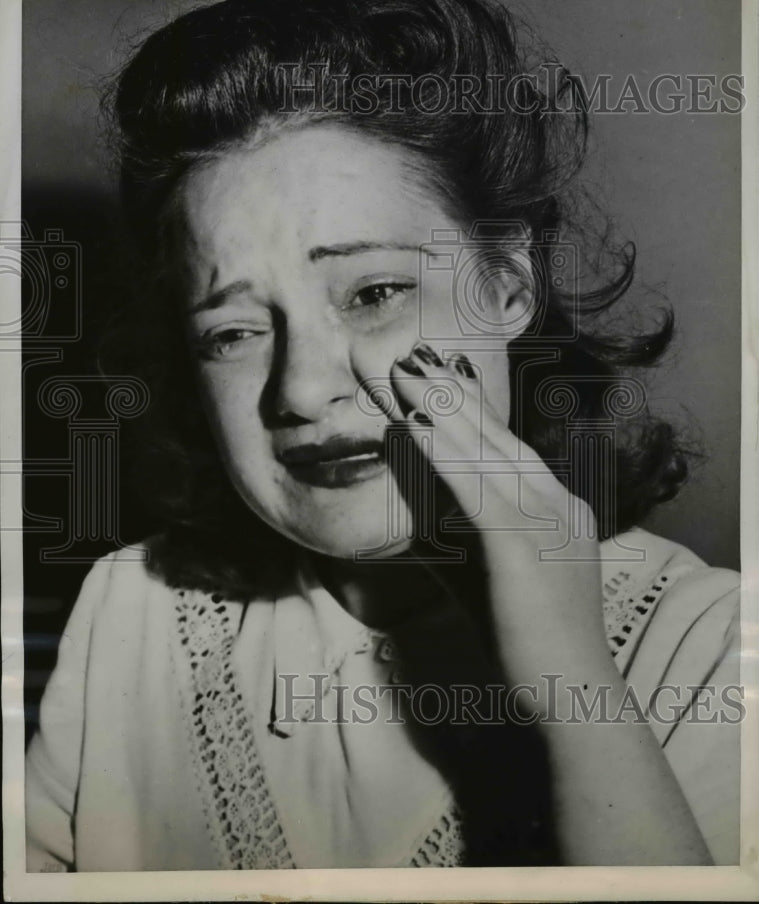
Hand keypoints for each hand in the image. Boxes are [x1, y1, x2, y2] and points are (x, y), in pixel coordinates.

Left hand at [373, 341, 614, 698]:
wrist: (569, 690)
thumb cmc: (523, 635)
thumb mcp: (482, 570)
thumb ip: (449, 529)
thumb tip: (409, 490)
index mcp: (555, 504)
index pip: (507, 445)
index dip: (470, 406)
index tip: (441, 374)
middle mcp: (555, 501)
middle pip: (496, 436)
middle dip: (450, 394)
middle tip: (415, 357)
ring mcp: (545, 518)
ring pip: (485, 451)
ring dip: (441, 409)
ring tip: (406, 376)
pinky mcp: (522, 543)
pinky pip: (475, 487)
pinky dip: (441, 452)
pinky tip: (413, 425)